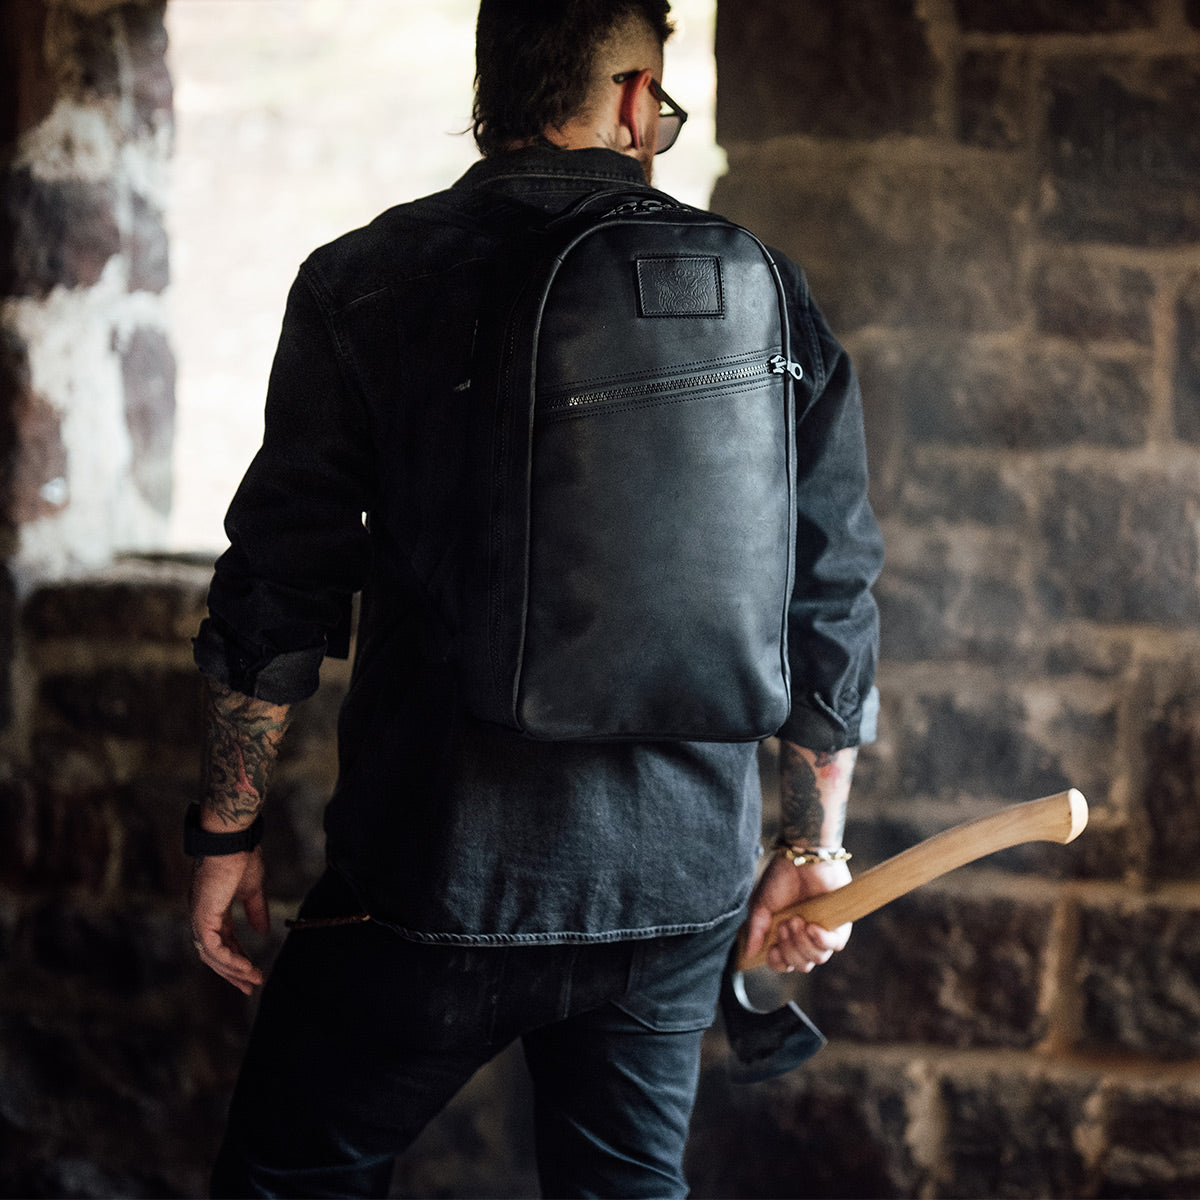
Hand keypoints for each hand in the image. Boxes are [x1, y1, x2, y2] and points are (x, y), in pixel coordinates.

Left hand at [189, 848, 269, 994]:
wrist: (231, 841)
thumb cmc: (241, 857)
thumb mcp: (252, 890)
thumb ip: (256, 911)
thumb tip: (263, 931)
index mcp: (212, 910)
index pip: (223, 942)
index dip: (238, 958)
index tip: (254, 972)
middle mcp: (202, 916)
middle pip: (214, 955)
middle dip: (233, 972)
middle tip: (250, 987)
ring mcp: (200, 917)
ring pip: (212, 955)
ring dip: (233, 970)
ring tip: (254, 979)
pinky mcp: (203, 916)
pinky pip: (213, 948)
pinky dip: (230, 960)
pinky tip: (246, 966)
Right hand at [742, 852, 851, 973]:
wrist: (801, 856)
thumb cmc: (780, 876)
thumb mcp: (760, 903)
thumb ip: (755, 929)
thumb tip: (749, 953)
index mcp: (786, 934)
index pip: (784, 962)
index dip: (778, 962)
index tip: (773, 949)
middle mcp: (805, 935)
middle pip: (802, 964)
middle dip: (790, 949)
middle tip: (785, 924)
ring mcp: (822, 930)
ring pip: (818, 958)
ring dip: (803, 943)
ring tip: (796, 920)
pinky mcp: (840, 923)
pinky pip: (835, 945)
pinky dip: (822, 941)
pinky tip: (812, 928)